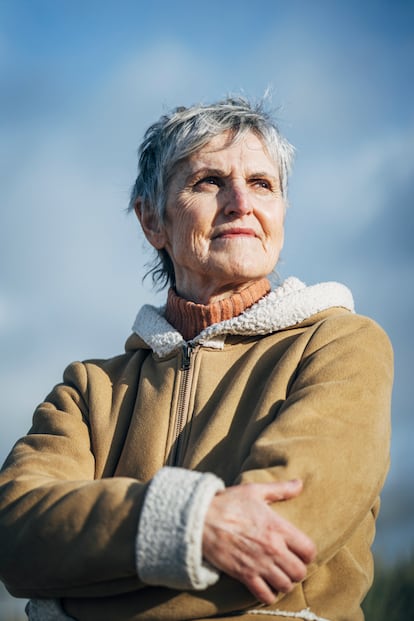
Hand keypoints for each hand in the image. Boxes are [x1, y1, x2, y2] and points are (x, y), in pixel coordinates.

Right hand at [202, 480, 315, 604]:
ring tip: (278, 574)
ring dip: (284, 582)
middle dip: (296, 569)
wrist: (201, 519)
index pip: (308, 550)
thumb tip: (300, 483)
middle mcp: (272, 549)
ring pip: (285, 585)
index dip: (307, 552)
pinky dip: (268, 594)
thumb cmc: (228, 503)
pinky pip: (265, 595)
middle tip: (289, 564)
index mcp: (278, 528)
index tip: (300, 550)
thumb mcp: (255, 491)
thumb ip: (281, 489)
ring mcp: (259, 564)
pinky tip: (265, 585)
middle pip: (299, 572)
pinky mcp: (244, 575)